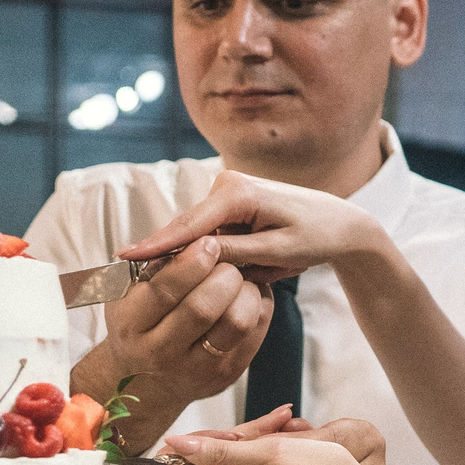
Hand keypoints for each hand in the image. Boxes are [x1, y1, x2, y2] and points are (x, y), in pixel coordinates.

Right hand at [80, 237, 271, 453]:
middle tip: (226, 258)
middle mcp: (160, 353)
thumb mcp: (128, 295)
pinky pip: (254, 332)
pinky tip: (246, 293)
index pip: (164, 291)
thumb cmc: (139, 325)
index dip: (190, 263)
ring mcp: (197, 369)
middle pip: (203, 308)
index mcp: (130, 325)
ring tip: (237, 276)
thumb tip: (183, 237)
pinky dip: (257, 304)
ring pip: (235, 322)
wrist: (146, 380)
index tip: (207, 242)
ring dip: (244, 289)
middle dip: (222, 274)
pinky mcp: (227, 375)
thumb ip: (152, 268)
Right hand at [120, 174, 383, 284]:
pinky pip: (210, 233)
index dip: (156, 244)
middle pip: (187, 230)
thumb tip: (192, 256)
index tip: (124, 257)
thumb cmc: (315, 237)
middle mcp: (227, 185)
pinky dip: (208, 252)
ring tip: (203, 273)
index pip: (188, 226)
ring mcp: (228, 192)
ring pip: (198, 235)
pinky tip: (207, 267)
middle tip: (142, 279)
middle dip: (172, 256)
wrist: (340, 224)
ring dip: (197, 258)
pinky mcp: (231, 203)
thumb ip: (234, 255)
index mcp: (238, 193)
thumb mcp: (276, 253)